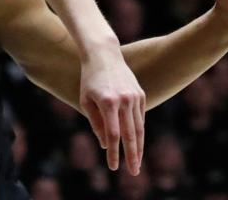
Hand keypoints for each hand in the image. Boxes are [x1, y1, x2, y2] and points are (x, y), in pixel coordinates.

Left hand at [80, 47, 145, 174]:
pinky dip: (138, 130)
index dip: (113, 152)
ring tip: (137, 162)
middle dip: (132, 155)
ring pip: (139, 127)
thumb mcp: (86, 100)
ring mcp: (134, 97)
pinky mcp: (140, 94)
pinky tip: (136, 142)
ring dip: (139, 146)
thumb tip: (104, 144)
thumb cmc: (89, 79)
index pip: (112, 134)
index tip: (113, 166)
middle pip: (130, 134)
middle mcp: (124, 100)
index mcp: (108, 102)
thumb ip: (96, 123)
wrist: (104, 54)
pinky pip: (140, 116)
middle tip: (134, 172)